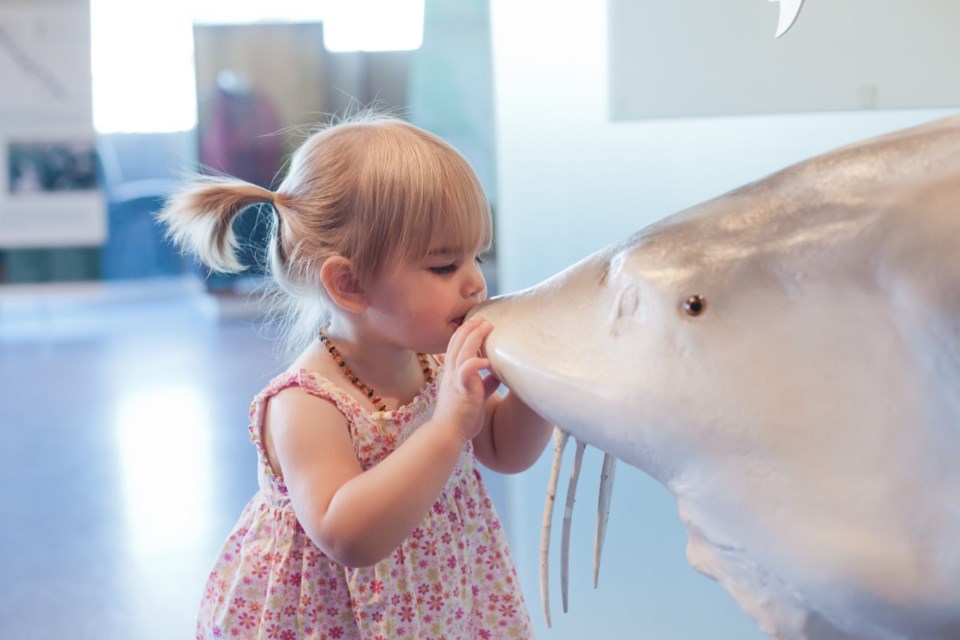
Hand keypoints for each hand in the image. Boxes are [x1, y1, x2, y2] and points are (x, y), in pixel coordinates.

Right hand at [433, 317, 500, 442]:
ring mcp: (455, 381)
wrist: (447, 434)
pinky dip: (475, 364)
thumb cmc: (460, 418)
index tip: (476, 322)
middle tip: (482, 317)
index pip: (455, 347)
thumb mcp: (474, 396)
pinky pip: (466, 373)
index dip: (464, 333)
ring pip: (462, 353)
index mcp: (452, 374)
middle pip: (457, 344)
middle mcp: (451, 374)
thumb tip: (497, 374)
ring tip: (486, 326)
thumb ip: (485, 384)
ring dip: (474, 338)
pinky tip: (486, 360)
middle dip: (469, 329)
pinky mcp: (462, 391)